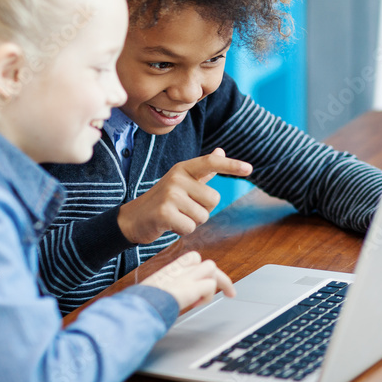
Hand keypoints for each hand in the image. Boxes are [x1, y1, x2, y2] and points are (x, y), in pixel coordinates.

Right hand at [117, 148, 252, 243]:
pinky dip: (183, 231)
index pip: (211, 162)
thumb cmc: (163, 201)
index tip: (249, 169)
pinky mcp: (164, 213)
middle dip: (203, 210)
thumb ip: (204, 171)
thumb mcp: (182, 182)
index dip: (231, 165)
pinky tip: (169, 225)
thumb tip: (221, 150)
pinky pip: (190, 227)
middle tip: (184, 209)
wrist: (132, 219)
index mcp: (183, 169)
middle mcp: (177, 178)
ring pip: (203, 216)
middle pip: (213, 199)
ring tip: (176, 216)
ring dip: (192, 221)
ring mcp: (170, 195)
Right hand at [141, 251, 235, 311]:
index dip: (200, 270)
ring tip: (203, 300)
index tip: (205, 283)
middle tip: (230, 292)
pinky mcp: (190, 287)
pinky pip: (210, 285)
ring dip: (213, 284)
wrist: (134, 309)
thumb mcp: (151, 294)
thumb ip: (163, 292)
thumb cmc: (138, 306)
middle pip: (206, 263)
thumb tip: (161, 303)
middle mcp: (178, 271)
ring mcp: (184, 277)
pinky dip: (207, 296)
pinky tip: (196, 305)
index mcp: (169, 271)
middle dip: (219, 278)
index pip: (192, 260)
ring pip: (211, 267)